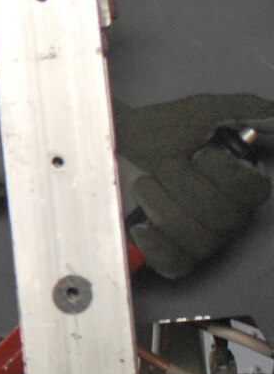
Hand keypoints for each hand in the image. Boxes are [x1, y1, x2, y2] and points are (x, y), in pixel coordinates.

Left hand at [113, 95, 273, 277]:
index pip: (254, 192)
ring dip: (164, 207)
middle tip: (161, 166)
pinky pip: (175, 265)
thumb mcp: (204, 110)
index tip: (199, 155)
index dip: (227, 174)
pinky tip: (142, 226)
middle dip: (183, 185)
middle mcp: (228, 215)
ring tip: (145, 185)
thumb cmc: (162, 129)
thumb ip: (247, 109)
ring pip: (199, 241)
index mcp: (242, 183)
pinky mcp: (173, 255)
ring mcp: (202, 239)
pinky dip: (157, 247)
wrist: (119, 146)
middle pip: (223, 218)